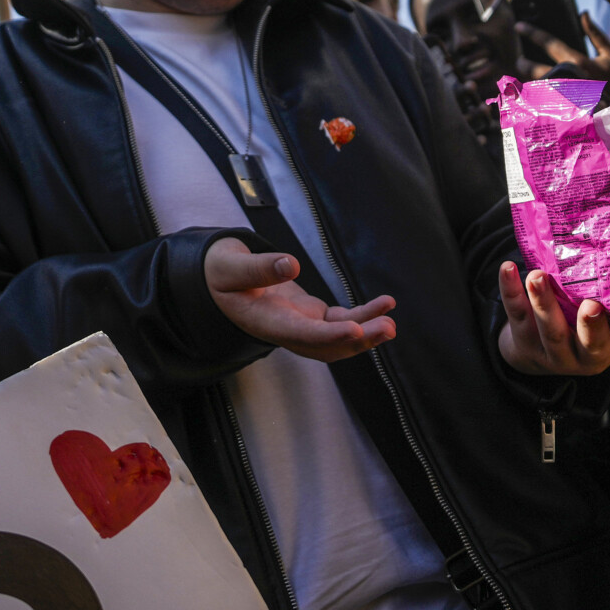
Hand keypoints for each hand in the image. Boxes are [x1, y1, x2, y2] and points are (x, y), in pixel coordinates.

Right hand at [204, 237, 396, 362]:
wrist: (219, 282)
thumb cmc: (220, 273)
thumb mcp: (230, 266)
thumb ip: (259, 268)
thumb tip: (291, 264)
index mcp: (265, 321)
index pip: (301, 334)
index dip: (330, 335)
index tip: (355, 330)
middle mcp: (286, 330)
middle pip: (327, 346)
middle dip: (359, 341)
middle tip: (387, 328)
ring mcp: (301, 324)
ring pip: (338, 338)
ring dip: (366, 333)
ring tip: (390, 321)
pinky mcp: (310, 315)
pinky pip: (340, 322)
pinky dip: (363, 317)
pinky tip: (384, 306)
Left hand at [495, 262, 609, 375]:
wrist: (544, 353)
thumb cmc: (586, 331)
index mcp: (599, 354)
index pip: (602, 343)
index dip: (598, 328)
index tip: (597, 307)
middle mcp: (572, 357)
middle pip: (573, 341)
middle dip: (582, 324)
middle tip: (588, 303)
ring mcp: (544, 349)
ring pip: (543, 327)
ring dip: (541, 301)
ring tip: (537, 275)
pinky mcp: (521, 336)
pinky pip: (515, 312)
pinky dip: (510, 289)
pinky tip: (508, 268)